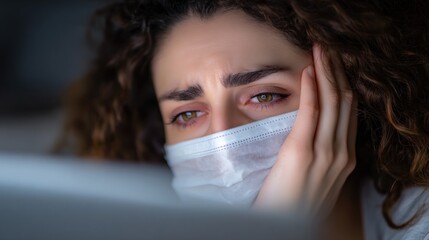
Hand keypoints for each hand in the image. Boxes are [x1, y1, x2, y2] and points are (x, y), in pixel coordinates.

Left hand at [255, 45, 356, 215]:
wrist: (283, 229)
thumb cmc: (294, 205)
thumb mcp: (315, 179)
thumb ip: (319, 155)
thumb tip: (310, 133)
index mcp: (344, 158)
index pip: (348, 113)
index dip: (342, 85)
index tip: (333, 66)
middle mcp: (341, 154)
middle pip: (344, 102)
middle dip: (336, 72)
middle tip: (326, 50)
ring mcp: (326, 154)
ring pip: (333, 102)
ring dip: (326, 73)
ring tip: (319, 51)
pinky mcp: (303, 153)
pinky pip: (311, 112)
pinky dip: (312, 90)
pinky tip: (308, 72)